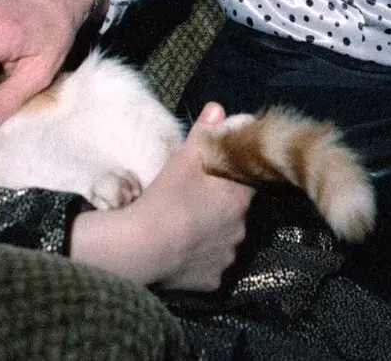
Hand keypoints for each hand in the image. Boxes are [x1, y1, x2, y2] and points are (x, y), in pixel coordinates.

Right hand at [67, 103, 252, 289]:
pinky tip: (180, 254)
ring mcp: (227, 258)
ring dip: (211, 236)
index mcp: (238, 199)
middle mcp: (240, 230)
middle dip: (220, 208)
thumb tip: (219, 108)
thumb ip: (204, 133)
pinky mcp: (212, 281)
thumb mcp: (184, 159)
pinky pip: (210, 268)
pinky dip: (199, 261)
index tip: (217, 177)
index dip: (234, 177)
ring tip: (184, 230)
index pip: (249, 182)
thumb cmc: (165, 198)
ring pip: (223, 242)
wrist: (141, 248)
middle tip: (193, 203)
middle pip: (236, 213)